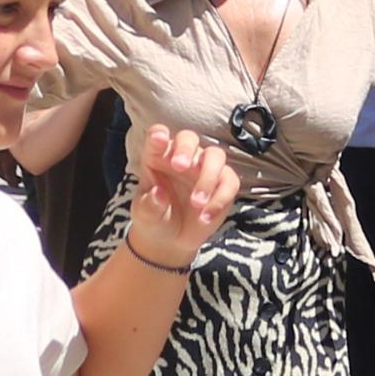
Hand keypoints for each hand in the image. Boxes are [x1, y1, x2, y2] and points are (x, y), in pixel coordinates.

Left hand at [128, 124, 241, 260]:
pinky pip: (229, 182)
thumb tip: (159, 194)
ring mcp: (204, 168)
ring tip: (196, 203)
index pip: (156, 137)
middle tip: (180, 167)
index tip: (158, 139)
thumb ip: (150, 205)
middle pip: (189, 138)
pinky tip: (205, 216)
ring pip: (215, 156)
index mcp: (157, 157)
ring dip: (208, 176)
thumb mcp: (146, 216)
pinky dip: (220, 198)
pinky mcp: (222, 184)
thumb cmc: (155, 219)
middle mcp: (183, 157)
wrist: (172, 240)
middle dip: (186, 149)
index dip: (157, 135)